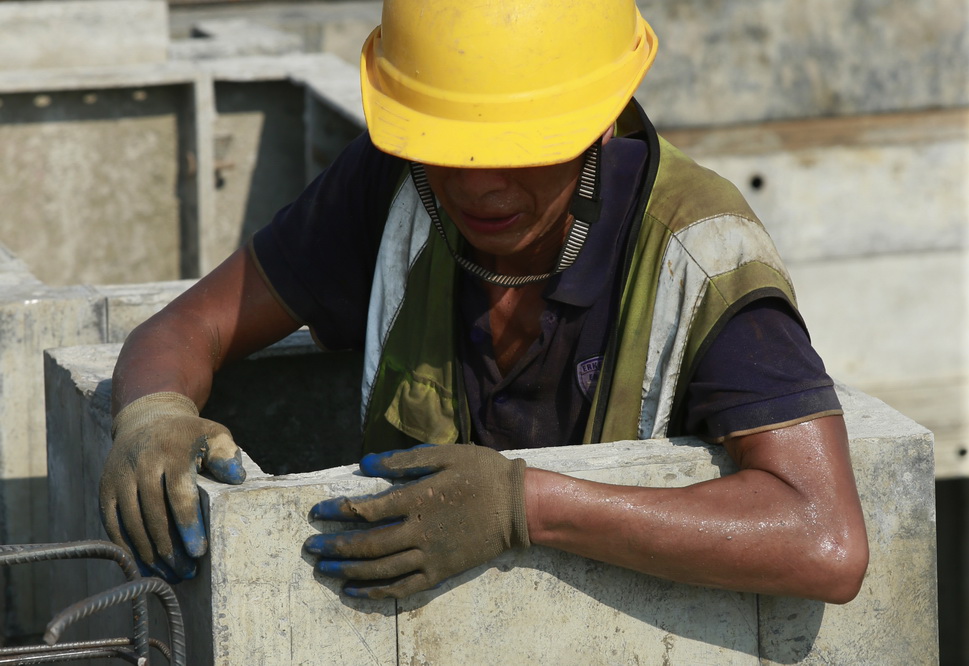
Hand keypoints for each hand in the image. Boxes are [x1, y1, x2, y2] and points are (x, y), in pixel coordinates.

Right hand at [98, 392, 245, 581]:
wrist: (146, 420)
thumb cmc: (188, 435)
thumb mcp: (213, 434)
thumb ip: (227, 454)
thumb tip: (237, 479)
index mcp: (172, 451)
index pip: (178, 494)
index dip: (188, 524)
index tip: (198, 551)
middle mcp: (142, 464)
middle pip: (153, 514)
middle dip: (169, 548)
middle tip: (186, 572)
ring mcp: (120, 477)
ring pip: (131, 523)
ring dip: (148, 554)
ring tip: (170, 575)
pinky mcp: (105, 489)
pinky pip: (112, 524)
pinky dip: (127, 548)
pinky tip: (144, 567)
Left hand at [304, 444, 529, 598]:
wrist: (519, 507)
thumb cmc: (483, 473)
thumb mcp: (446, 454)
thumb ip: (406, 459)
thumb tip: (366, 463)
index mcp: (419, 499)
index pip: (367, 510)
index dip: (337, 512)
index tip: (318, 513)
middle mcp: (419, 531)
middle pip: (367, 544)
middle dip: (334, 545)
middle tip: (311, 546)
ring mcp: (430, 556)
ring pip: (380, 569)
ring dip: (348, 569)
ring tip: (324, 568)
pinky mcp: (440, 572)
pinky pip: (403, 587)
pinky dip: (376, 592)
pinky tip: (355, 591)